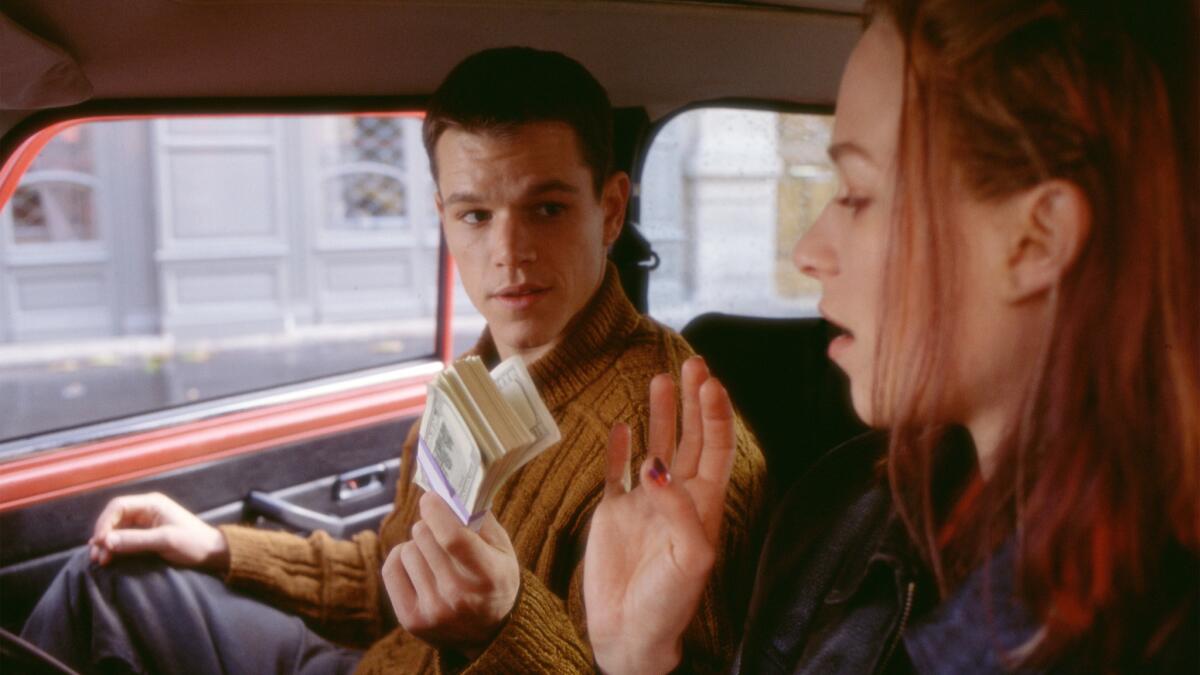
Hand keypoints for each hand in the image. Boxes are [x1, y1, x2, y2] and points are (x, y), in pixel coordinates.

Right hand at [89, 492, 229, 570]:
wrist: (213, 553)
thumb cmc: (194, 543)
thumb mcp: (165, 541)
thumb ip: (136, 540)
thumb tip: (106, 541)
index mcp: (152, 503)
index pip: (118, 506)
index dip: (105, 523)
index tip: (100, 542)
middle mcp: (146, 510)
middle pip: (114, 518)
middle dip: (103, 535)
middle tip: (96, 556)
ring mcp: (146, 523)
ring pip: (117, 529)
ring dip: (107, 543)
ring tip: (100, 561)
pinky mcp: (147, 535)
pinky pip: (124, 538)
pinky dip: (115, 548)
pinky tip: (108, 558)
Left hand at [382, 491, 520, 655]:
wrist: (488, 632)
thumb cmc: (494, 579)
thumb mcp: (502, 548)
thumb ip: (479, 517)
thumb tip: (447, 490)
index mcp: (488, 575)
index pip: (452, 537)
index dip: (436, 510)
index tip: (431, 497)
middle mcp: (459, 597)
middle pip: (424, 536)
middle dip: (431, 525)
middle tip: (443, 533)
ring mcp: (433, 611)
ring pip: (407, 549)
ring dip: (419, 545)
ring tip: (436, 557)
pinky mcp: (411, 620)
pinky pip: (391, 567)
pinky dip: (403, 558)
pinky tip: (420, 566)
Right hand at [584, 357, 735, 674]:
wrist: (628, 634)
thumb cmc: (668, 603)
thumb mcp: (690, 558)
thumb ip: (678, 509)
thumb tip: (656, 465)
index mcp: (703, 506)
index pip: (714, 448)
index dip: (715, 414)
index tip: (710, 382)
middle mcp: (676, 498)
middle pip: (689, 438)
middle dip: (693, 402)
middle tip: (691, 364)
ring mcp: (644, 503)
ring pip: (655, 446)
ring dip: (660, 414)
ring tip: (660, 379)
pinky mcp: (613, 514)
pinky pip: (617, 472)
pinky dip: (620, 447)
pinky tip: (623, 425)